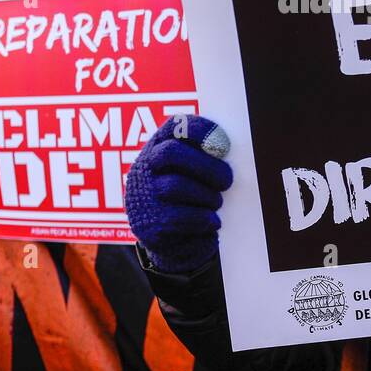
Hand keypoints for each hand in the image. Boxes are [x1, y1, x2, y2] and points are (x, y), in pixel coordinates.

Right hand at [125, 114, 232, 273]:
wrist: (173, 244)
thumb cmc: (190, 199)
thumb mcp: (192, 174)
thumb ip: (205, 158)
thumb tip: (227, 151)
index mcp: (158, 147)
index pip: (174, 126)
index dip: (199, 130)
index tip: (223, 144)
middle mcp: (145, 168)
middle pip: (171, 153)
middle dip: (206, 166)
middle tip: (227, 180)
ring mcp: (144, 195)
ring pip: (175, 185)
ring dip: (205, 195)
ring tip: (216, 202)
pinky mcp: (150, 223)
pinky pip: (178, 216)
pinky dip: (202, 218)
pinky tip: (213, 221)